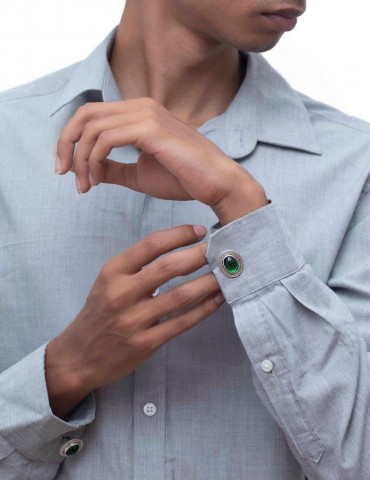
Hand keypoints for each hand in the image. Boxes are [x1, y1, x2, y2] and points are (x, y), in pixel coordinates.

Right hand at [45, 224, 223, 417]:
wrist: (80, 355)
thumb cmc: (100, 312)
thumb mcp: (108, 281)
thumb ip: (137, 265)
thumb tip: (179, 248)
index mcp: (113, 271)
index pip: (151, 245)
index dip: (180, 234)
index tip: (200, 230)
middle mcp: (122, 293)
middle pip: (169, 267)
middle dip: (200, 255)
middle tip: (222, 249)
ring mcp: (134, 320)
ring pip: (180, 296)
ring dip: (208, 282)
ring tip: (226, 273)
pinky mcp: (146, 343)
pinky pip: (182, 322)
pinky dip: (204, 309)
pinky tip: (218, 299)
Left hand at [55, 98, 267, 222]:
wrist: (216, 183)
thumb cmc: (184, 179)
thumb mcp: (139, 175)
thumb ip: (114, 168)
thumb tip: (91, 170)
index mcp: (139, 113)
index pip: (92, 115)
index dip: (71, 139)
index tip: (68, 170)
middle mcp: (141, 107)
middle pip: (85, 114)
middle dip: (66, 144)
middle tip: (64, 173)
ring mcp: (146, 114)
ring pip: (92, 127)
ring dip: (81, 159)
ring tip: (85, 185)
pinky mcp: (150, 129)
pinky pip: (105, 139)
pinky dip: (93, 160)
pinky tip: (97, 180)